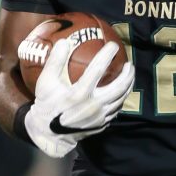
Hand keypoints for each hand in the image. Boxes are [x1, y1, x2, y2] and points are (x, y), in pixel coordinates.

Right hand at [24, 38, 134, 157]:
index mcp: (79, 94)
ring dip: (127, 86)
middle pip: (119, 87)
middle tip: (129, 64)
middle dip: (128, 74)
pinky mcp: (102, 124)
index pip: (98, 70)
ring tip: (129, 76)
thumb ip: (55, 62)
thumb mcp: (46, 82)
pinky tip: (121, 92)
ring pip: (121, 99)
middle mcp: (93, 105)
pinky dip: (121, 98)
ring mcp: (99, 116)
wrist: (49, 133)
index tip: (113, 45)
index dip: (107, 55)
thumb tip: (64, 42)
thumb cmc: (47, 105)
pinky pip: (116, 109)